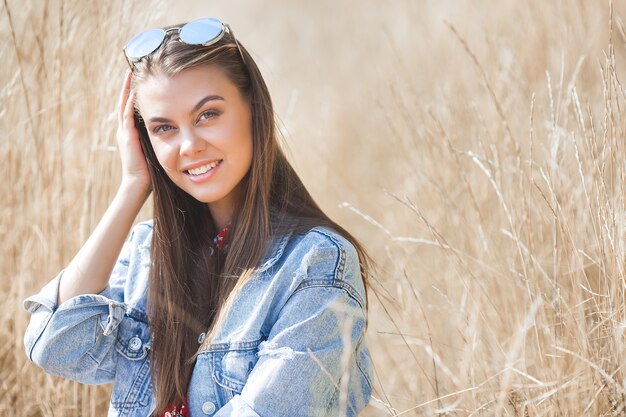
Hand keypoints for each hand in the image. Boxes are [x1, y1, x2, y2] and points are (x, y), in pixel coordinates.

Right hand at [117, 70, 150, 193]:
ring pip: (123, 105)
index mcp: (131, 132)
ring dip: (127, 89)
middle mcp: (125, 129)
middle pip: (125, 101)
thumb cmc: (150, 171)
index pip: (131, 107)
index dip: (134, 93)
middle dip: (128, 86)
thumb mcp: (156, 148)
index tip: (140, 79)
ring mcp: (124, 132)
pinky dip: (130, 104)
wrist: (138, 184)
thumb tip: (173, 129)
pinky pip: (127, 116)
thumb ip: (160, 137)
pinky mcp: (127, 137)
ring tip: (130, 74)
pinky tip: (134, 93)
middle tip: (132, 69)